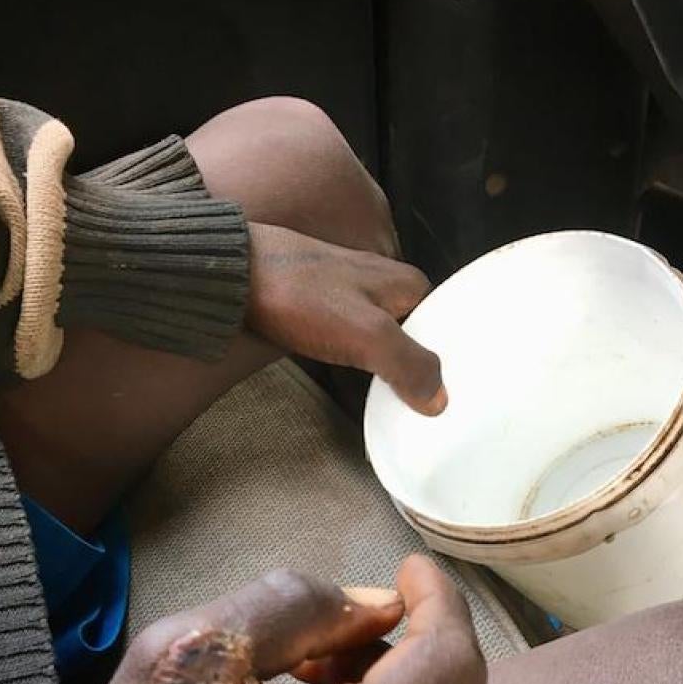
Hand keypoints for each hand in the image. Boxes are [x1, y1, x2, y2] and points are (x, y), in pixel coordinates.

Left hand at [247, 222, 445, 414]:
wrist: (235, 275)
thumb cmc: (300, 296)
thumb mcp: (367, 335)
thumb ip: (409, 365)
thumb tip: (439, 399)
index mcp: (407, 283)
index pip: (445, 329)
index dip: (448, 365)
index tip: (444, 400)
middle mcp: (385, 283)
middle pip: (415, 335)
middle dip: (417, 368)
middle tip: (417, 408)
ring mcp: (352, 293)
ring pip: (384, 339)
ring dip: (387, 368)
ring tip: (391, 402)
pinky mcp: (323, 305)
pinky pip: (354, 340)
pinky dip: (359, 363)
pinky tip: (355, 381)